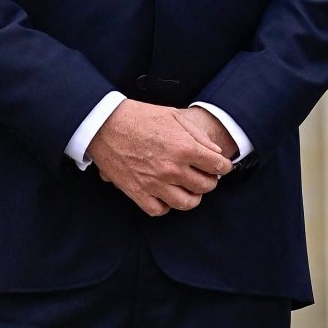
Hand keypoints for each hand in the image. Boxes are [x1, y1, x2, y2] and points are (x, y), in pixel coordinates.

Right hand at [88, 99, 232, 216]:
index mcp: (184, 147)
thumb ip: (198, 135)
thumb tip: (215, 152)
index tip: (220, 166)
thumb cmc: (138, 117)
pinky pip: (159, 210)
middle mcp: (171, 168)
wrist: (104, 124)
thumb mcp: (173, 116)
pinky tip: (166, 195)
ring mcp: (154, 183)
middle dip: (210, 180)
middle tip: (205, 175)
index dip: (224, 166)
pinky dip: (166, 206)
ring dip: (192, 197)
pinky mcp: (137, 192)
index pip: (218, 166)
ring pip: (186, 203)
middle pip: (205, 186)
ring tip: (189, 189)